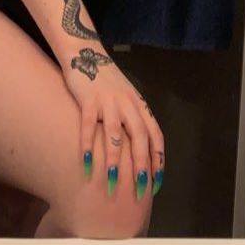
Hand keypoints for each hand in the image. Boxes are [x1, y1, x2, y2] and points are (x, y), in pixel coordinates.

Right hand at [62, 47, 164, 198]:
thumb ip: (132, 120)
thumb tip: (138, 152)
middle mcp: (128, 103)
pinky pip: (89, 124)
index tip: (156, 183)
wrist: (86, 54)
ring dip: (115, 159)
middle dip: (142, 165)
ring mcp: (109, 101)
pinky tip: (87, 163)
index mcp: (140, 106)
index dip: (158, 160)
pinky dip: (88, 144)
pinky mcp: (89, 98)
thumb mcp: (126, 99)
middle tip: (139, 190)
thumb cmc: (107, 83)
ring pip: (116, 133)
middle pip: (140, 137)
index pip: (156, 135)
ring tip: (113, 182)